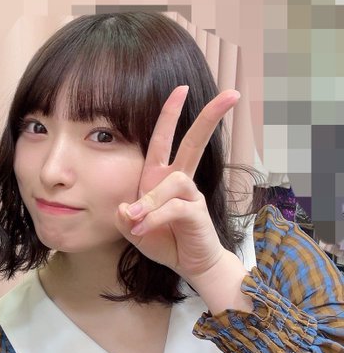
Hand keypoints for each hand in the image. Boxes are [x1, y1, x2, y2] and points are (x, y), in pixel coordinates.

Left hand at [114, 86, 239, 282]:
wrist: (187, 264)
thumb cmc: (163, 240)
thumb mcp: (132, 229)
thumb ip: (123, 217)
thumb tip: (124, 207)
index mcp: (159, 177)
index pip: (164, 139)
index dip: (171, 114)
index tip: (180, 88)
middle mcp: (178, 180)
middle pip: (194, 143)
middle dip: (208, 117)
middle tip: (230, 94)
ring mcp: (190, 195)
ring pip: (174, 181)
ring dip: (151, 201)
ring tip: (136, 222)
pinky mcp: (196, 213)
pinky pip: (175, 207)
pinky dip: (155, 217)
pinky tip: (142, 228)